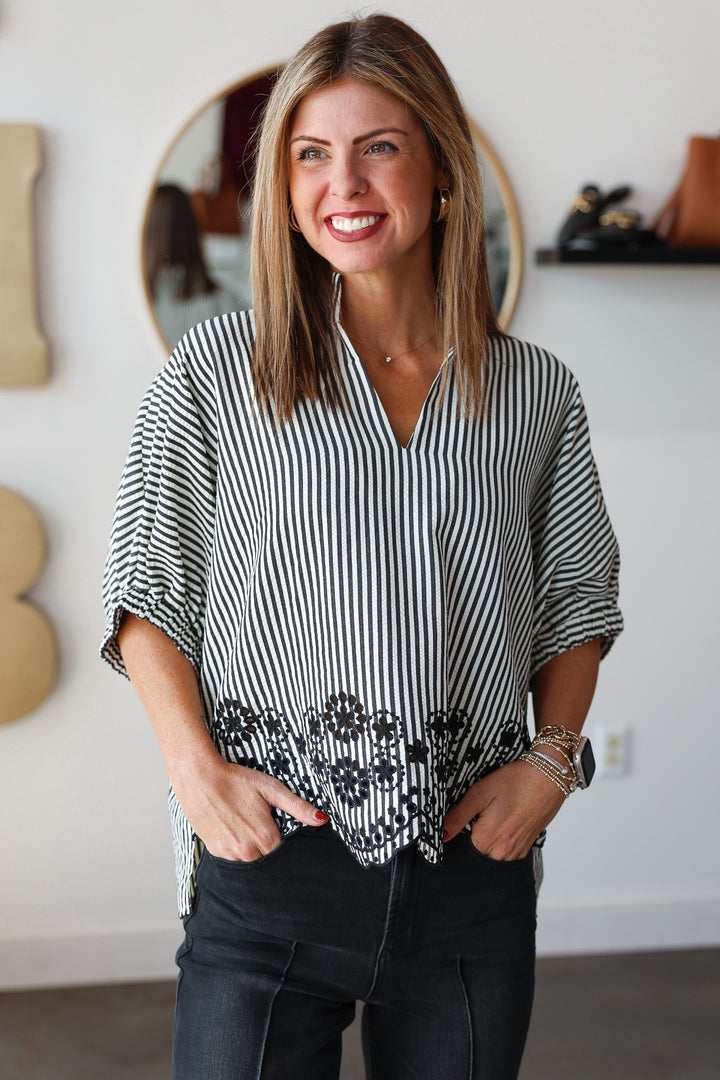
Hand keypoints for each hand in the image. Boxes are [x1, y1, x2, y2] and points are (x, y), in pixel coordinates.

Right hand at [171, 754, 327, 861]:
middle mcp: (248, 852)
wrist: (199, 777)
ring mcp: (230, 854)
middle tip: (259, 822)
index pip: (285, 852)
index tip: (279, 826)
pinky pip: (234, 858)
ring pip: (251, 860)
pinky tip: (234, 828)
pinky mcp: (215, 852)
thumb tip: (321, 819)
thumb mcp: (271, 789)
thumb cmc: (235, 780)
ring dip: (253, 847)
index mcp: (265, 838)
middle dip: (269, 844)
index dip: (284, 839)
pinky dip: (237, 848)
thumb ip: (298, 807)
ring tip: (246, 823)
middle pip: (268, 858)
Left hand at [443, 760, 564, 859]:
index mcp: (487, 840)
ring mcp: (516, 852)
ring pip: (491, 855)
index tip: (463, 820)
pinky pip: (506, 853)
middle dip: (473, 839)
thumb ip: (458, 817)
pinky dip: (501, 842)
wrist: (549, 777)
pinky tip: (503, 821)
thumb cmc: (515, 781)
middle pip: (476, 854)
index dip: (458, 834)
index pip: (461, 849)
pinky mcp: (526, 847)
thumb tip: (441, 835)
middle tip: (478, 816)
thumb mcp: (480, 793)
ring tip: (492, 817)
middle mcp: (502, 852)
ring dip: (487, 841)